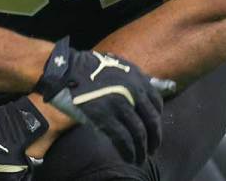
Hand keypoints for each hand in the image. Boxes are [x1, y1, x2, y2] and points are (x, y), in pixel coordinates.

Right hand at [34, 37, 174, 164]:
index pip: (157, 103)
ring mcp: (119, 103)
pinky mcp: (104, 115)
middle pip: (151, 120)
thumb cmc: (92, 68)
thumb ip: (136, 81)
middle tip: (152, 150)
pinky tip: (128, 157)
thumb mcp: (120, 67)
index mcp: (138, 78)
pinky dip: (128, 150)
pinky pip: (122, 138)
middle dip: (154, 139)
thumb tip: (151, 94)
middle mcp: (133, 91)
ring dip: (141, 149)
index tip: (153, 130)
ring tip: (140, 158)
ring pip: (138, 132)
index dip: (157, 120)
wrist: (68, 68)